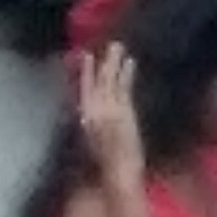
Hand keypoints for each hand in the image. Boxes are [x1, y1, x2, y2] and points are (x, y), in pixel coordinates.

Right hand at [76, 44, 146, 182]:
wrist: (117, 171)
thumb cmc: (108, 165)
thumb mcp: (96, 142)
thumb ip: (96, 124)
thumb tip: (96, 114)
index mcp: (86, 118)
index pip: (85, 89)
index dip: (86, 72)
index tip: (87, 55)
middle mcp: (94, 110)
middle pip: (99, 81)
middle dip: (104, 62)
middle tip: (112, 44)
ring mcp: (109, 109)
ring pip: (110, 80)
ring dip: (114, 62)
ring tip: (119, 46)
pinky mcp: (123, 111)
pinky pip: (124, 87)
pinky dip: (127, 73)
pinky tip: (131, 62)